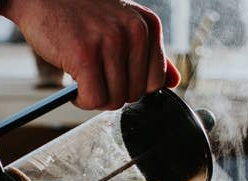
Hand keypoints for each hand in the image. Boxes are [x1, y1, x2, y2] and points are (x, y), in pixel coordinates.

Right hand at [2, 0, 179, 109]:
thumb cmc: (79, 13)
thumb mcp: (122, 25)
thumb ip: (150, 54)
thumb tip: (174, 82)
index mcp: (148, 25)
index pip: (155, 82)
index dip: (131, 87)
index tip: (112, 77)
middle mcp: (134, 31)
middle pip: (134, 94)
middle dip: (111, 93)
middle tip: (93, 77)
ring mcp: (111, 42)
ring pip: (114, 100)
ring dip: (94, 98)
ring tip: (81, 78)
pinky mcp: (86, 54)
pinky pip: (93, 99)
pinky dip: (81, 100)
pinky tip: (73, 84)